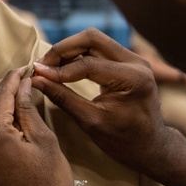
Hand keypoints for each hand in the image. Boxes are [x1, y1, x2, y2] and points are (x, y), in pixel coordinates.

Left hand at [0, 68, 72, 185]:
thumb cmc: (49, 184)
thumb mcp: (45, 142)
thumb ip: (28, 109)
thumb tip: (23, 84)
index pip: (1, 93)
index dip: (15, 77)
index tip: (28, 66)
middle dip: (2, 84)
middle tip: (24, 78)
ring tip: (17, 93)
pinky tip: (8, 112)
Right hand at [32, 28, 174, 173]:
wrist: (150, 146)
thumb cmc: (123, 141)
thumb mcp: (91, 122)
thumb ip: (63, 97)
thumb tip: (36, 80)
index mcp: (133, 79)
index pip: (88, 64)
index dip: (59, 69)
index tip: (36, 74)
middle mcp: (136, 62)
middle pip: (92, 38)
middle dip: (63, 49)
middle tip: (42, 65)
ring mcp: (133, 60)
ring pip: (94, 40)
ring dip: (69, 50)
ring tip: (48, 67)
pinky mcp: (127, 62)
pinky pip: (98, 50)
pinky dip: (77, 56)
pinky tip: (62, 68)